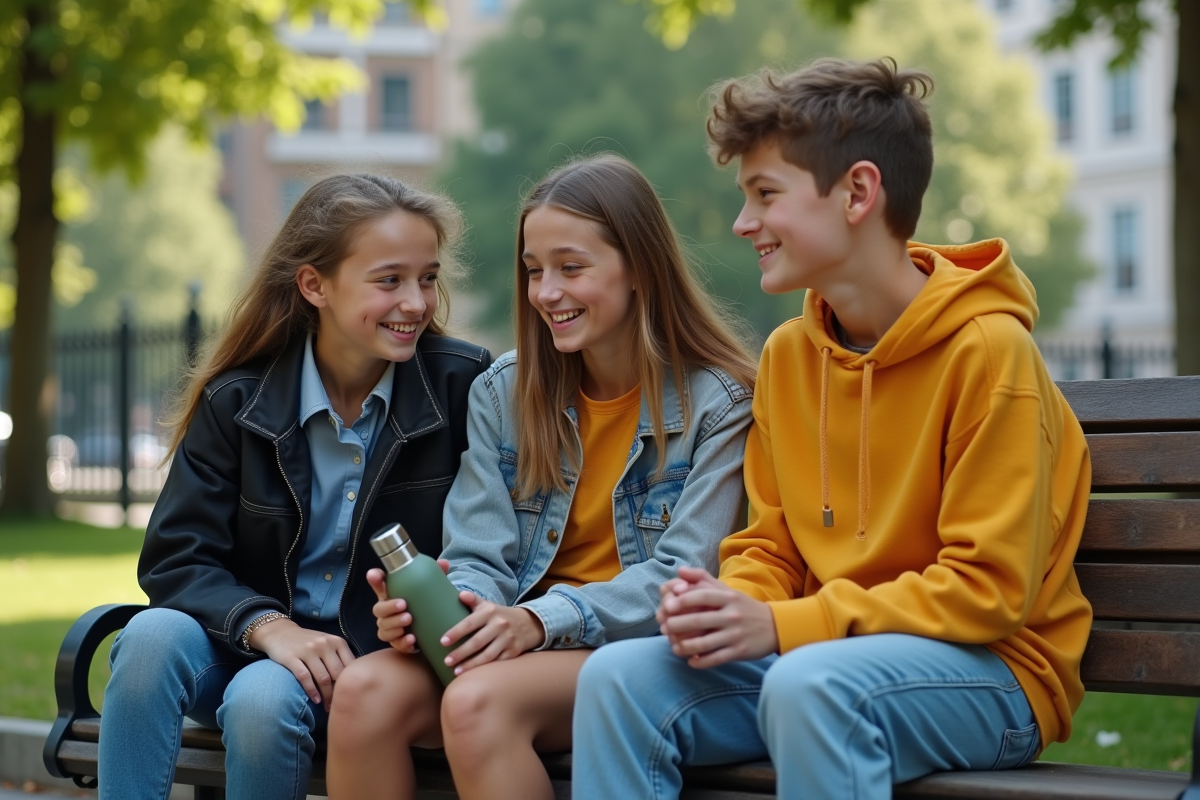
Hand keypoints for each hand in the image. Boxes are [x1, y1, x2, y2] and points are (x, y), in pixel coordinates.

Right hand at [249, 617, 354, 708]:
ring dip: (327, 696)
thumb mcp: (327, 643)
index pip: (350, 665)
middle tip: (339, 705)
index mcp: (336, 641)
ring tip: (328, 707)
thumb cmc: (308, 641)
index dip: (351, 682)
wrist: (280, 632)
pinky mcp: (292, 657)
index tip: (350, 694)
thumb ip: (340, 656)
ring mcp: (308, 650)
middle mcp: (324, 644)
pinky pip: (305, 678)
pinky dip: (312, 691)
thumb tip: (356, 678)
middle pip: (337, 674)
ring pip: (323, 678)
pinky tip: (315, 700)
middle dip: (339, 692)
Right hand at [366, 561, 450, 653]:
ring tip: (409, 620)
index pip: (379, 585)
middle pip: (378, 609)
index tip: (374, 574)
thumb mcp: (430, 589)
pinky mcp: (397, 643)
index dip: (374, 579)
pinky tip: (412, 639)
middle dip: (389, 607)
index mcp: (391, 595)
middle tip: (403, 604)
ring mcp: (390, 628)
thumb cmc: (425, 604)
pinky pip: (395, 644)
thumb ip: (435, 576)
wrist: (431, 628)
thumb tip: (444, 563)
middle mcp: (386, 612)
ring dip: (395, 624)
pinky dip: (403, 642)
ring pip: (384, 628)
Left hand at [439, 594, 545, 674]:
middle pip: (477, 642)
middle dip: (461, 653)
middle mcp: (500, 625)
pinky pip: (497, 662)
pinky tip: (474, 674)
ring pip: (487, 655)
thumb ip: (473, 600)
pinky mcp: (514, 651)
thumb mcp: (488, 605)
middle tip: (446, 661)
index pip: (470, 623)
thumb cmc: (499, 615)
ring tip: (456, 671)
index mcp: (490, 612)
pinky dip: (485, 668)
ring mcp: (508, 639)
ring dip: (471, 664)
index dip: (456, 632)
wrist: (528, 624)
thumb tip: (460, 594)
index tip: (443, 642)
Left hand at [657, 566, 779, 668]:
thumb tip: (678, 571)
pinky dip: (701, 662)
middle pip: (698, 621)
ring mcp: (735, 634)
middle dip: (677, 625)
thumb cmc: (744, 607)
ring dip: (685, 647)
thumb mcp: (727, 589)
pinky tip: (691, 662)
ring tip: (674, 648)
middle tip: (664, 628)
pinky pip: (716, 659)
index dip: (681, 601)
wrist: (775, 626)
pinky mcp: (739, 651)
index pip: (701, 596)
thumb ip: (702, 579)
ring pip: (704, 643)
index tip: (666, 607)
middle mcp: (731, 615)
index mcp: (727, 597)